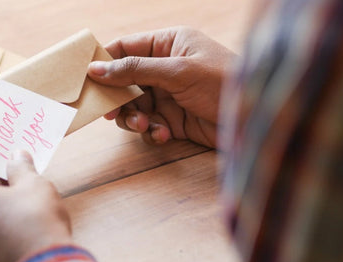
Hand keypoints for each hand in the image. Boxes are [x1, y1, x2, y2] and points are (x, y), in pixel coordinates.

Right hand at [88, 26, 235, 147]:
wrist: (255, 121)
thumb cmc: (223, 83)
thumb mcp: (178, 71)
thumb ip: (135, 69)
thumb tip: (96, 69)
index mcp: (168, 45)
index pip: (125, 48)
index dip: (104, 62)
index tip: (87, 79)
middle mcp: (165, 68)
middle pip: (124, 82)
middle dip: (119, 98)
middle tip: (111, 113)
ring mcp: (168, 95)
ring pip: (134, 107)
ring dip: (134, 119)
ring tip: (144, 126)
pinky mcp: (173, 120)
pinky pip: (149, 125)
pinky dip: (152, 132)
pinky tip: (164, 134)